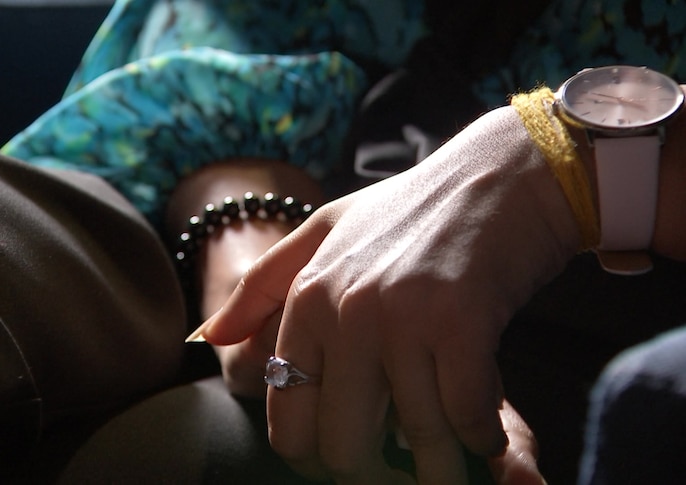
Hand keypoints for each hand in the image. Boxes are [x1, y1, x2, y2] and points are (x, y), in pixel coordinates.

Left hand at [198, 106, 579, 482]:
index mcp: (306, 300)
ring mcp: (401, 318)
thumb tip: (208, 337)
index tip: (352, 460)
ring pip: (417, 438)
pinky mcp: (460, 324)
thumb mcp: (324, 231)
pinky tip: (484, 427)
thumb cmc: (414, 210)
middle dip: (377, 471)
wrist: (503, 174)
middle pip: (344, 447)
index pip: (289, 420)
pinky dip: (482, 435)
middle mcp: (344, 312)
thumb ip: (262, 287)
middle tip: (405, 464)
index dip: (318, 459)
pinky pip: (467, 417)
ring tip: (456, 447)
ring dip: (442, 460)